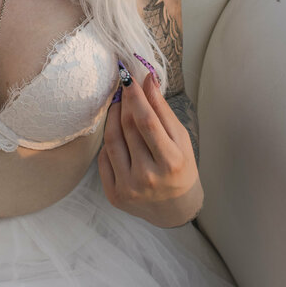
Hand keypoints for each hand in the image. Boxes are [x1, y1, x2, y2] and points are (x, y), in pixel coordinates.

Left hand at [98, 68, 202, 226]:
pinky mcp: (114, 195)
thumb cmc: (181, 168)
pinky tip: (117, 133)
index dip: (135, 96)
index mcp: (171, 162)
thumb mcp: (180, 138)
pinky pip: (104, 158)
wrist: (175, 210)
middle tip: (124, 86)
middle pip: (128, 128)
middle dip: (124, 101)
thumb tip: (148, 79)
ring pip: (112, 140)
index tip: (128, 76)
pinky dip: (109, 141)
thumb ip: (163, 110)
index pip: (147, 122)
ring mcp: (129, 188)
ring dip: (112, 116)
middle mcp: (148, 177)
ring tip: (118, 104)